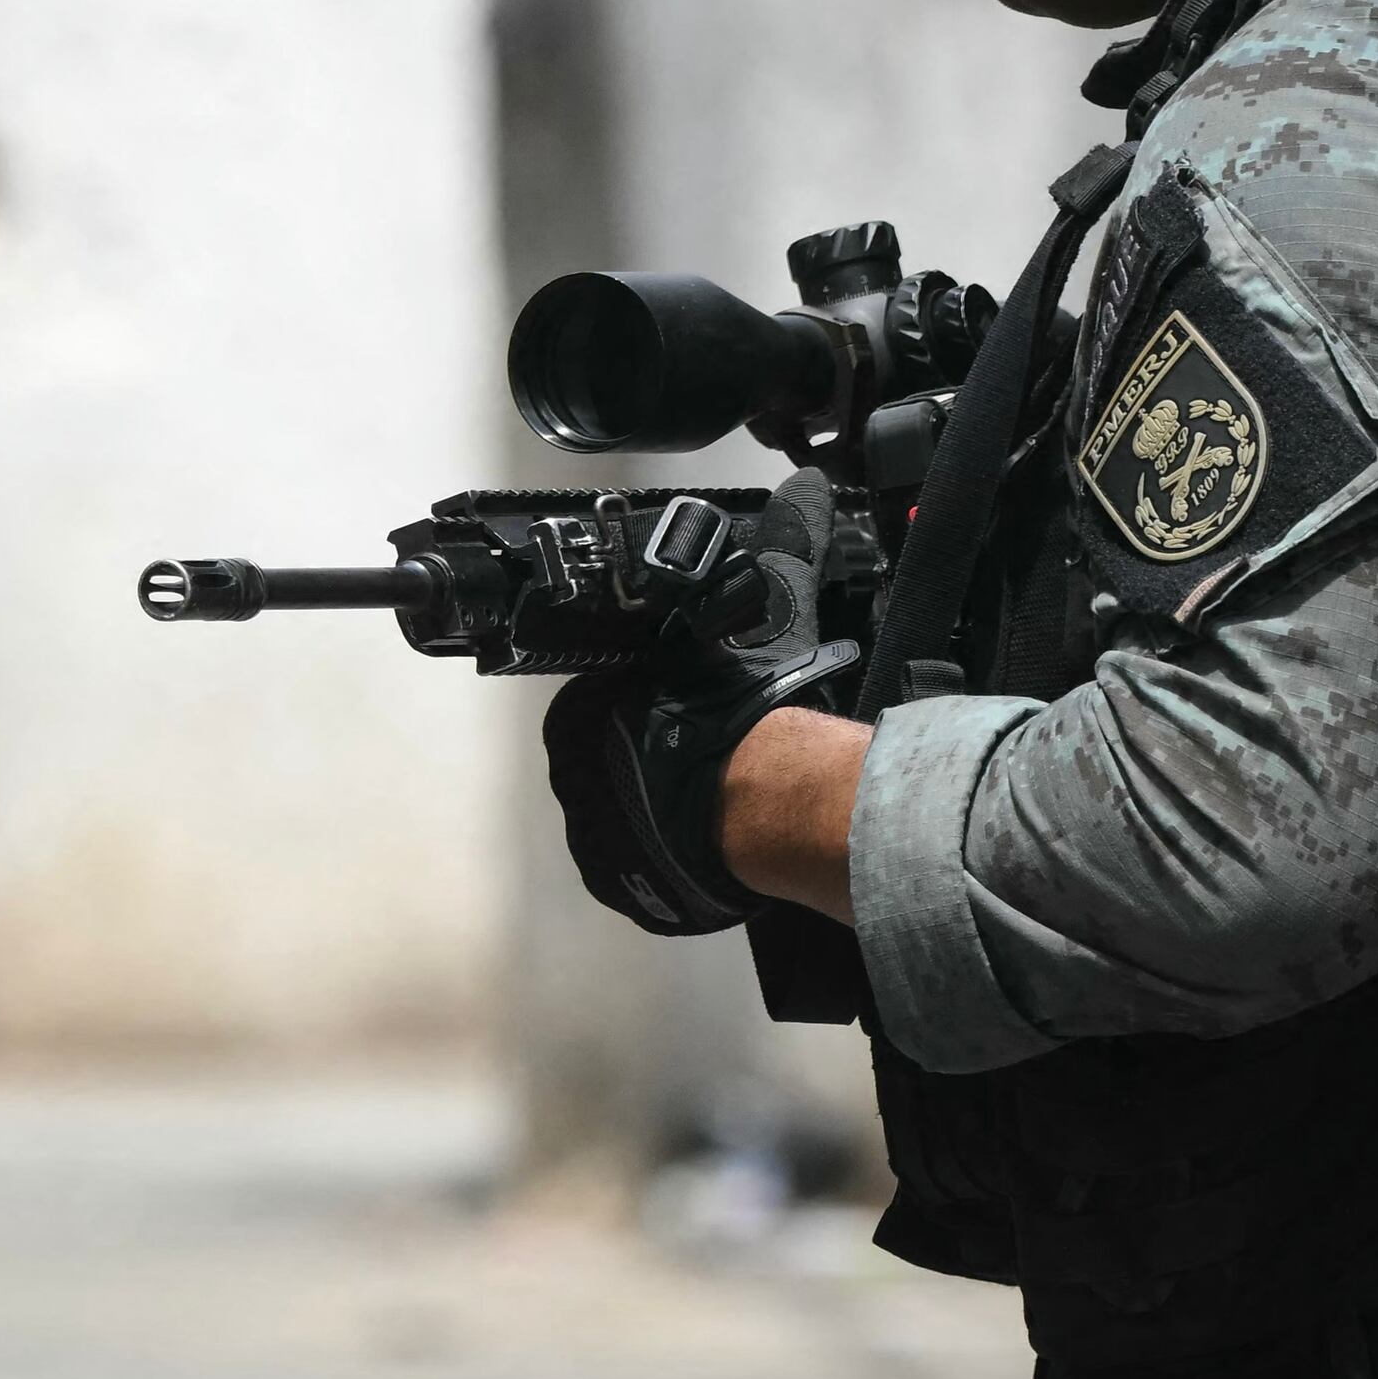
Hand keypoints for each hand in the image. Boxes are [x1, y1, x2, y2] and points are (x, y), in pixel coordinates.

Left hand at [541, 471, 859, 937]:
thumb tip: (806, 489)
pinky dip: (674, 864)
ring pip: (629, 823)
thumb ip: (781, 547)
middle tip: (715, 760)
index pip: (606, 706)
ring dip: (667, 816)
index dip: (659, 711)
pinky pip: (642, 875)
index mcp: (582, 712)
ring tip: (721, 806)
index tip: (699, 715)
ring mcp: (592, 839)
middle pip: (615, 766)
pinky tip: (713, 847)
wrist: (759, 799)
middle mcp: (572, 777)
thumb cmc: (747, 706)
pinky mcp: (623, 889)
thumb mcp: (763, 609)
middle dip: (661, 763)